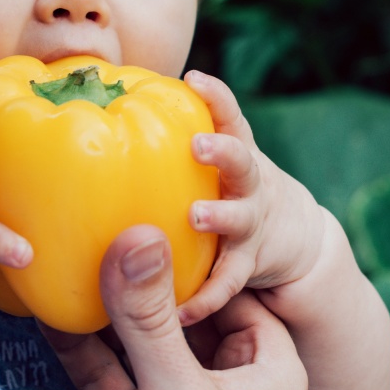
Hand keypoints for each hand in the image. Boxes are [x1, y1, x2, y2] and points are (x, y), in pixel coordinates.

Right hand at [43, 225, 306, 389]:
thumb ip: (152, 321)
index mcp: (265, 367)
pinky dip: (75, 343)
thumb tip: (137, 234)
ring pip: (133, 338)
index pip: (234, 288)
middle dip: (138, 271)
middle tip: (100, 216)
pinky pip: (101, 372)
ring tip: (66, 250)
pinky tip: (46, 307)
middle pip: (177, 308)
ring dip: (100, 303)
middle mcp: (222, 380)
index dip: (199, 250)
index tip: (159, 202)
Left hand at [178, 71, 326, 324]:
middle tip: (197, 145)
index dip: (215, 95)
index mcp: (234, 152)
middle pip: (240, 160)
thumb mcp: (213, 159)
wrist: (289, 234)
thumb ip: (169, 140)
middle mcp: (247, 182)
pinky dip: (206, 297)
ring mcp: (252, 222)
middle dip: (220, 151)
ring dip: (218, 216)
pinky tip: (181, 312)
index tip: (194, 78)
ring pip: (239, 218)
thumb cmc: (225, 185)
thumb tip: (100, 107)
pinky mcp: (250, 263)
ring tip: (196, 215)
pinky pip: (227, 283)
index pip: (229, 115)